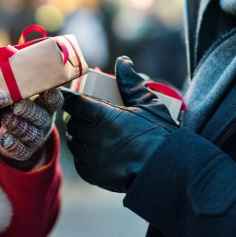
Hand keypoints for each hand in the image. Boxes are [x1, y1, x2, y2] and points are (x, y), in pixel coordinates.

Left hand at [0, 88, 62, 161]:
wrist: (11, 133)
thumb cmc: (12, 103)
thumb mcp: (16, 91)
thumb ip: (10, 77)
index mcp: (43, 103)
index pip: (54, 99)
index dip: (52, 95)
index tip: (47, 90)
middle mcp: (43, 119)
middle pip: (41, 116)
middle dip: (29, 111)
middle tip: (16, 106)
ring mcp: (36, 136)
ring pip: (32, 133)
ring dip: (19, 126)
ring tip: (6, 120)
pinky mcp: (26, 150)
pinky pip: (22, 150)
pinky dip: (13, 145)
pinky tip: (4, 140)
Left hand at [61, 56, 177, 192]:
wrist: (169, 171)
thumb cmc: (160, 135)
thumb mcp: (148, 104)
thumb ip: (130, 82)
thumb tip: (123, 61)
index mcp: (103, 116)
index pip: (74, 103)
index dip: (69, 98)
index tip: (66, 95)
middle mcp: (93, 137)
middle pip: (72, 123)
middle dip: (75, 117)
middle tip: (82, 114)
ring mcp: (91, 158)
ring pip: (74, 143)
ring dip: (78, 136)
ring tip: (89, 132)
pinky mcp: (93, 175)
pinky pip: (79, 162)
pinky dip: (83, 155)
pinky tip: (94, 151)